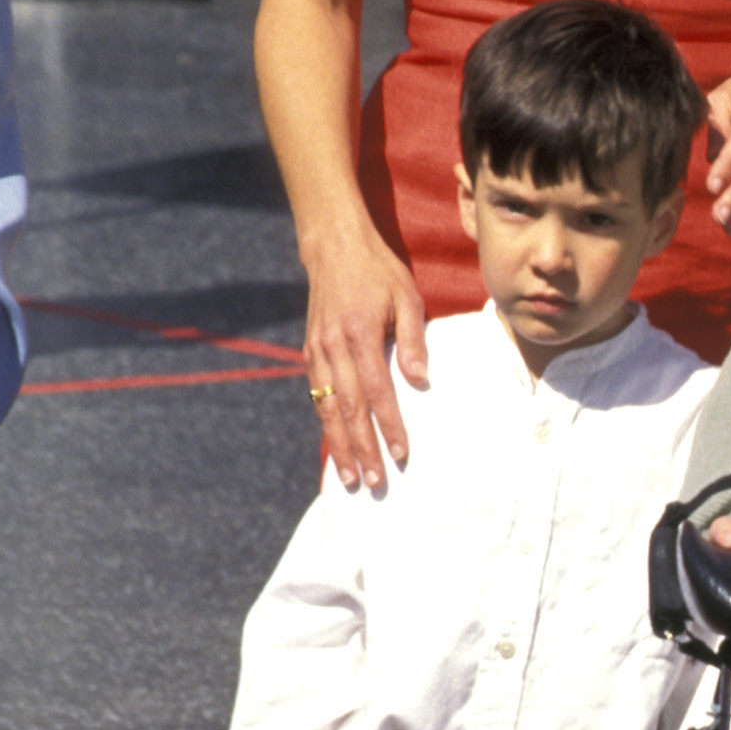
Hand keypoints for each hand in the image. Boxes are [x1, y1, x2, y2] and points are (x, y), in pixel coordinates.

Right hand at [300, 225, 431, 492]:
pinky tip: (336, 446)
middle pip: (349, 409)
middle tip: (375, 482)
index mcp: (359, 334)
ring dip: (340, 445)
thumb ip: (412, 340)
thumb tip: (421, 380)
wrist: (334, 248)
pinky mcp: (309, 352)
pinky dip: (327, 424)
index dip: (389, 425)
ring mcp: (316, 351)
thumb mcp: (406, 298)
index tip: (401, 453)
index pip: (377, 391)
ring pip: (328, 408)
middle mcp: (333, 347)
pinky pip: (318, 396)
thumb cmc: (379, 272)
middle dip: (362, 448)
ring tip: (352, 477)